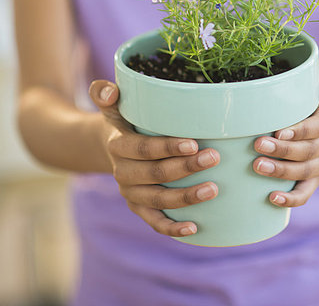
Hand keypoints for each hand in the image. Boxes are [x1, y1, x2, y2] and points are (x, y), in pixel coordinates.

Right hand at [89, 80, 219, 237]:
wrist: (108, 147)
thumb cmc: (122, 121)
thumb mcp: (112, 106)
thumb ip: (105, 93)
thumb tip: (108, 90)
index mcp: (118, 146)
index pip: (143, 149)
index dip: (167, 148)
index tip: (193, 143)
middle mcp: (123, 173)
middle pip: (156, 174)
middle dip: (186, 168)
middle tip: (213, 158)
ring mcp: (131, 193)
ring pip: (158, 200)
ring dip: (186, 197)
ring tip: (213, 189)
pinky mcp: (138, 208)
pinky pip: (154, 222)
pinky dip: (172, 228)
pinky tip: (194, 228)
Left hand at [253, 72, 318, 207]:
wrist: (318, 127)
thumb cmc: (309, 102)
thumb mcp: (318, 87)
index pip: (318, 127)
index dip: (299, 131)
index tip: (278, 131)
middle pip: (308, 151)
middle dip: (282, 150)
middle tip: (257, 145)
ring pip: (305, 172)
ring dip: (281, 171)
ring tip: (258, 167)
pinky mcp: (312, 180)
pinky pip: (305, 193)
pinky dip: (291, 199)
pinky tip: (272, 198)